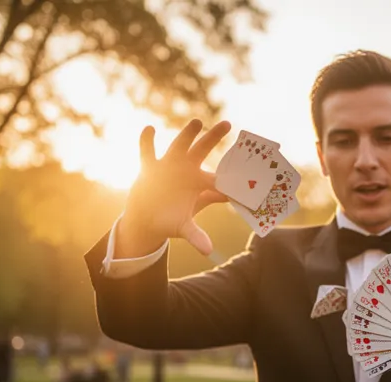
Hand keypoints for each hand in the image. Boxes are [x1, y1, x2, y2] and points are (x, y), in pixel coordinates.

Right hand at [117, 119, 231, 256]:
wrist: (147, 219)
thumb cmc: (171, 220)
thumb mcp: (184, 228)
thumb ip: (196, 236)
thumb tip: (208, 251)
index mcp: (199, 184)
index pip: (218, 179)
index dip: (230, 177)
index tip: (243, 169)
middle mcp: (186, 170)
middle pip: (201, 150)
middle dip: (213, 138)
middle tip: (227, 124)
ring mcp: (168, 166)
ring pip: (178, 146)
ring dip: (187, 135)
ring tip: (198, 122)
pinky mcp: (149, 168)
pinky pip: (147, 152)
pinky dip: (146, 142)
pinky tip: (149, 129)